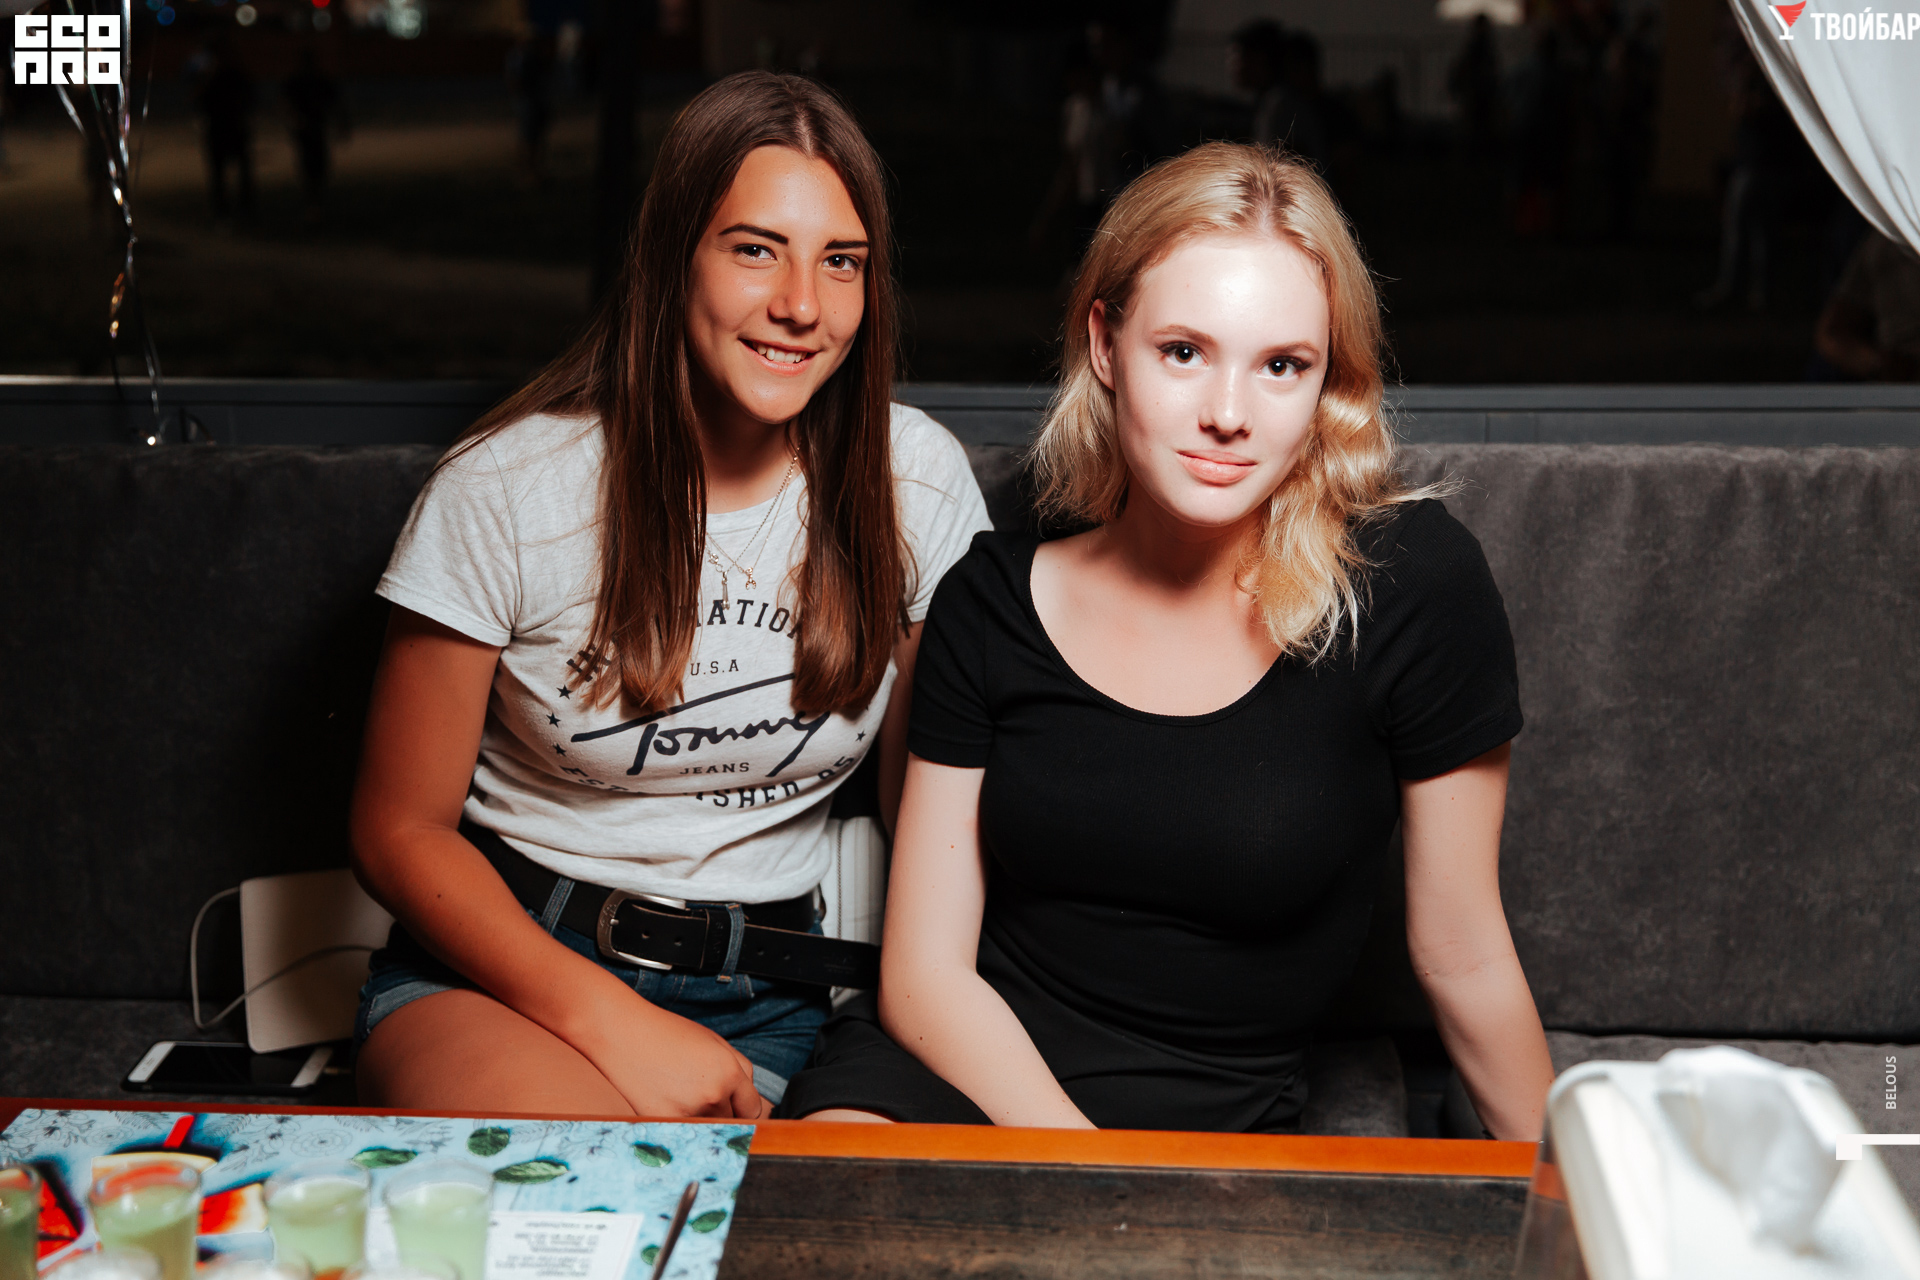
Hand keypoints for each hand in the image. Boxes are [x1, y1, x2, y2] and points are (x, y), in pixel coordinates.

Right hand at [571, 991, 767, 1119]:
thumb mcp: (714, 1042)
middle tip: (698, 1094)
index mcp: (729, 1072)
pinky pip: (683, 1133)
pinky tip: (665, 1101)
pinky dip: (678, 1124)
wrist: (622, 1032)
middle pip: (731, 1121)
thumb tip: (750, 1101)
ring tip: (679, 1093)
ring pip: (707, 1128)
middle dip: (721, 1112)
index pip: (752, 1109)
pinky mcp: (663, 1121)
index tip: (735, 1107)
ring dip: (699, 1119)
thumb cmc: (668, 1034)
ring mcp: (688, 1111)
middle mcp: (713, 1094)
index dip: (743, 1107)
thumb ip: (739, 1070)